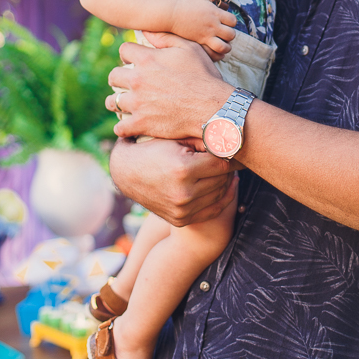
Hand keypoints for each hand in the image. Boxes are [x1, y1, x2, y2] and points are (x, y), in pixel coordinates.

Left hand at [107, 36, 231, 143]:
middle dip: (119, 79)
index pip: (124, 50)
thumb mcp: (190, 49)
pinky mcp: (141, 123)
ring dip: (117, 103)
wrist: (212, 107)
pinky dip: (123, 127)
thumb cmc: (204, 76)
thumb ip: (165, 38)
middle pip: (113, 76)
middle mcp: (138, 80)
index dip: (128, 55)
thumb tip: (146, 31)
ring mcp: (137, 103)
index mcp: (147, 59)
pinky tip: (129, 125)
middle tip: (127, 84)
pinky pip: (120, 127)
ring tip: (125, 105)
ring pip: (112, 102)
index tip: (132, 61)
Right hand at [110, 135, 235, 225]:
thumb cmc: (153, 148)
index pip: (221, 163)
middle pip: (222, 180)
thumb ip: (204, 140)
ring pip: (219, 194)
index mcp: (183, 170)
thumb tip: (232, 140)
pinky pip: (212, 210)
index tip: (231, 148)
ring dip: (224, 182)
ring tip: (223, 169)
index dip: (228, 154)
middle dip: (226, 167)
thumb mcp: (176, 138)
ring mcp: (182, 210)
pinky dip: (221, 198)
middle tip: (229, 157)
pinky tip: (224, 186)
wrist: (126, 173)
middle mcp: (183, 193)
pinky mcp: (180, 219)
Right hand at [166, 0, 236, 57]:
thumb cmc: (187, 5)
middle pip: (231, 34)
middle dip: (230, 35)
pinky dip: (217, 52)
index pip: (233, 21)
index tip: (226, 24)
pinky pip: (214, 51)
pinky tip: (215, 50)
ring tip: (222, 44)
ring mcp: (207, 34)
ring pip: (225, 45)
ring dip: (226, 46)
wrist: (172, 15)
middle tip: (224, 35)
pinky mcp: (200, 41)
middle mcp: (213, 24)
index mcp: (215, 13)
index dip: (232, 23)